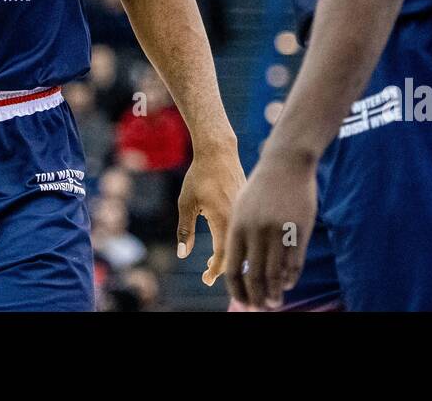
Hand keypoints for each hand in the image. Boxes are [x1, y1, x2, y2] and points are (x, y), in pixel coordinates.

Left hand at [175, 142, 244, 285]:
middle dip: (221, 268)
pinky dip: (235, 241)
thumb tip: (183, 254)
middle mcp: (238, 218)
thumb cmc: (199, 176)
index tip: (205, 279)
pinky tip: (224, 242)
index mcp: (223, 219)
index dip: (214, 272)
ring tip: (212, 261)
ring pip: (241, 243)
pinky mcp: (248, 206)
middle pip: (235, 254)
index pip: (223, 257)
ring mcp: (245, 212)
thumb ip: (185, 230)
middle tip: (208, 274)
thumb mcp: (186, 203)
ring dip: (229, 255)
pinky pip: (244, 230)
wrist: (219, 152)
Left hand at [225, 148, 316, 308]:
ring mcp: (279, 231)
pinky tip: (287, 284)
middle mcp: (257, 231)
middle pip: (255, 276)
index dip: (237, 290)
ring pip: (276, 274)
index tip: (242, 302)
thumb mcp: (241, 206)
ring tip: (274, 303)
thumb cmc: (261, 186)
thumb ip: (238, 235)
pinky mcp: (299, 229)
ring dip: (275, 293)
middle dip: (256, 298)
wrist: (285, 162)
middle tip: (260, 308)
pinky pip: (294, 263)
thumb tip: (237, 267)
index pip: (234, 269)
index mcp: (237, 226)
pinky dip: (290, 278)